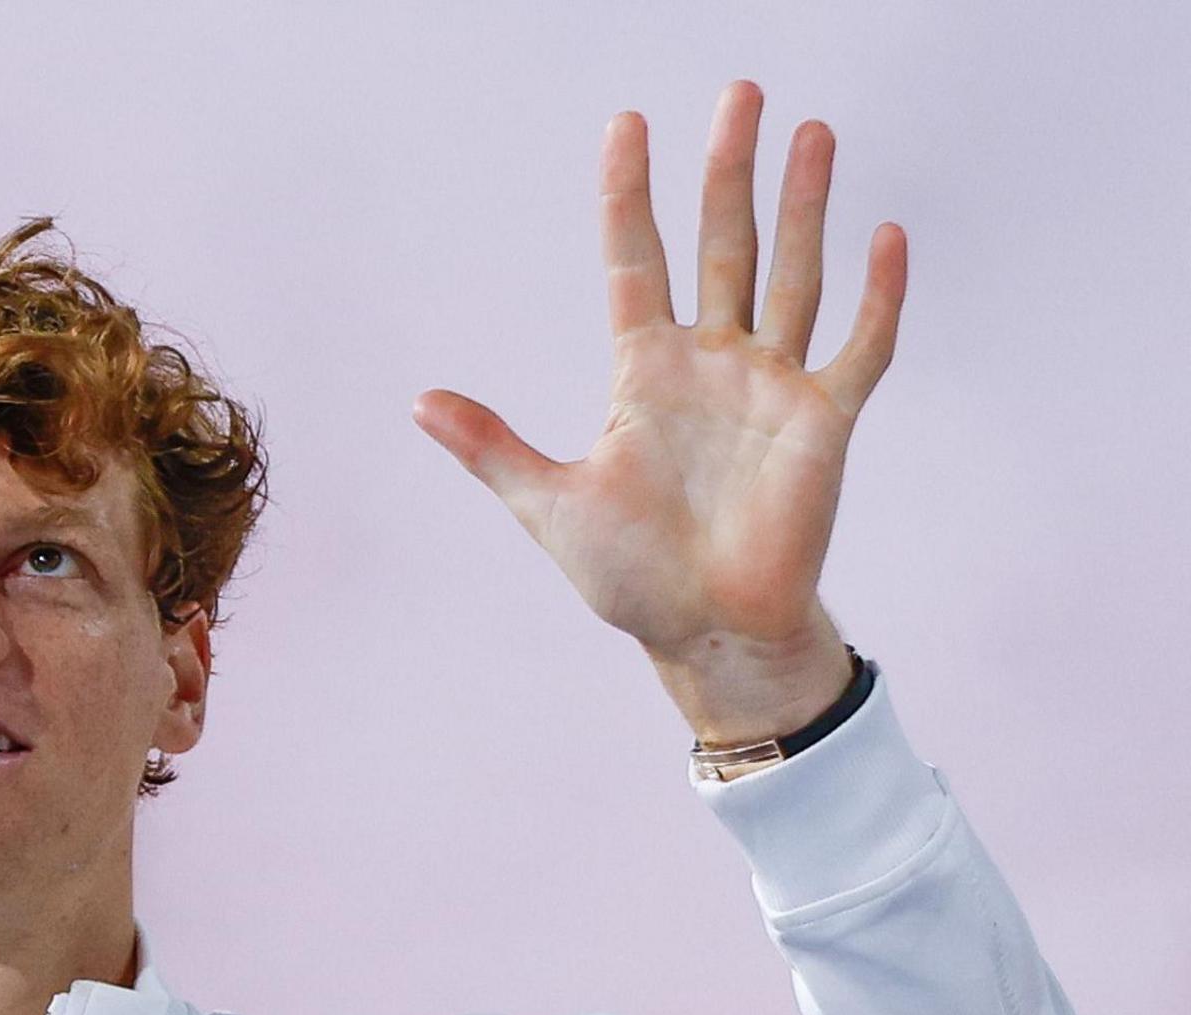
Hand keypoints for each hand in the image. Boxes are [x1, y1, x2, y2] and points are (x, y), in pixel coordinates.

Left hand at [413, 80, 903, 744]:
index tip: (627, 123)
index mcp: (644, 372)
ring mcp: (772, 387)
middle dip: (729, 170)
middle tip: (740, 92)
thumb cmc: (631, 576)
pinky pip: (858, 348)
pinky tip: (885, 235)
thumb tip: (418, 402)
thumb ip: (492, 447)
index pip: (635, 260)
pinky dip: (877, 297)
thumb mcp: (549, 503)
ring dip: (804, 205)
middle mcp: (711, 363)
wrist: (706, 634)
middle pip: (723, 244)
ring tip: (814, 130)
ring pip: (791, 274)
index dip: (629, 195)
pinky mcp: (824, 424)